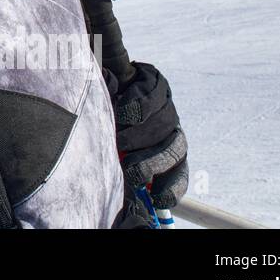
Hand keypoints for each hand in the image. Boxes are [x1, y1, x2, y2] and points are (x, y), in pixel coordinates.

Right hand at [112, 62, 187, 211]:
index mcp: (167, 152)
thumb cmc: (104, 125)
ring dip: (138, 136)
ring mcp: (166, 104)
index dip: (171, 188)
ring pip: (163, 125)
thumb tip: (130, 199)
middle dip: (152, 165)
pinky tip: (121, 112)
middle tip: (132, 170)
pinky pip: (151, 98)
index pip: (179, 175)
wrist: (100, 83)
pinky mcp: (155, 80)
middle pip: (175, 151)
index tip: (157, 199)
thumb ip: (123, 168)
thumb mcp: (114, 151)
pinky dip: (135, 108)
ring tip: (119, 140)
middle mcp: (171, 129)